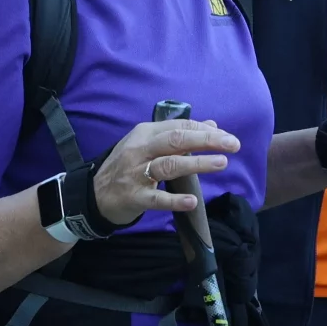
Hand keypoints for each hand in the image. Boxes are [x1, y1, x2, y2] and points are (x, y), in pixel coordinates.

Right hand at [95, 117, 239, 222]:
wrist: (94, 194)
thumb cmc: (127, 167)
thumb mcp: (148, 144)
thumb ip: (178, 134)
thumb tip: (212, 124)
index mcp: (145, 133)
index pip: (179, 126)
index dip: (205, 130)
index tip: (228, 136)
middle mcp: (140, 150)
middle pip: (176, 140)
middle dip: (206, 140)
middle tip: (233, 144)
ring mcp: (135, 174)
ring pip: (169, 165)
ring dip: (196, 163)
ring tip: (221, 163)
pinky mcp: (134, 197)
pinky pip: (156, 198)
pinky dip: (174, 200)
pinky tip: (192, 201)